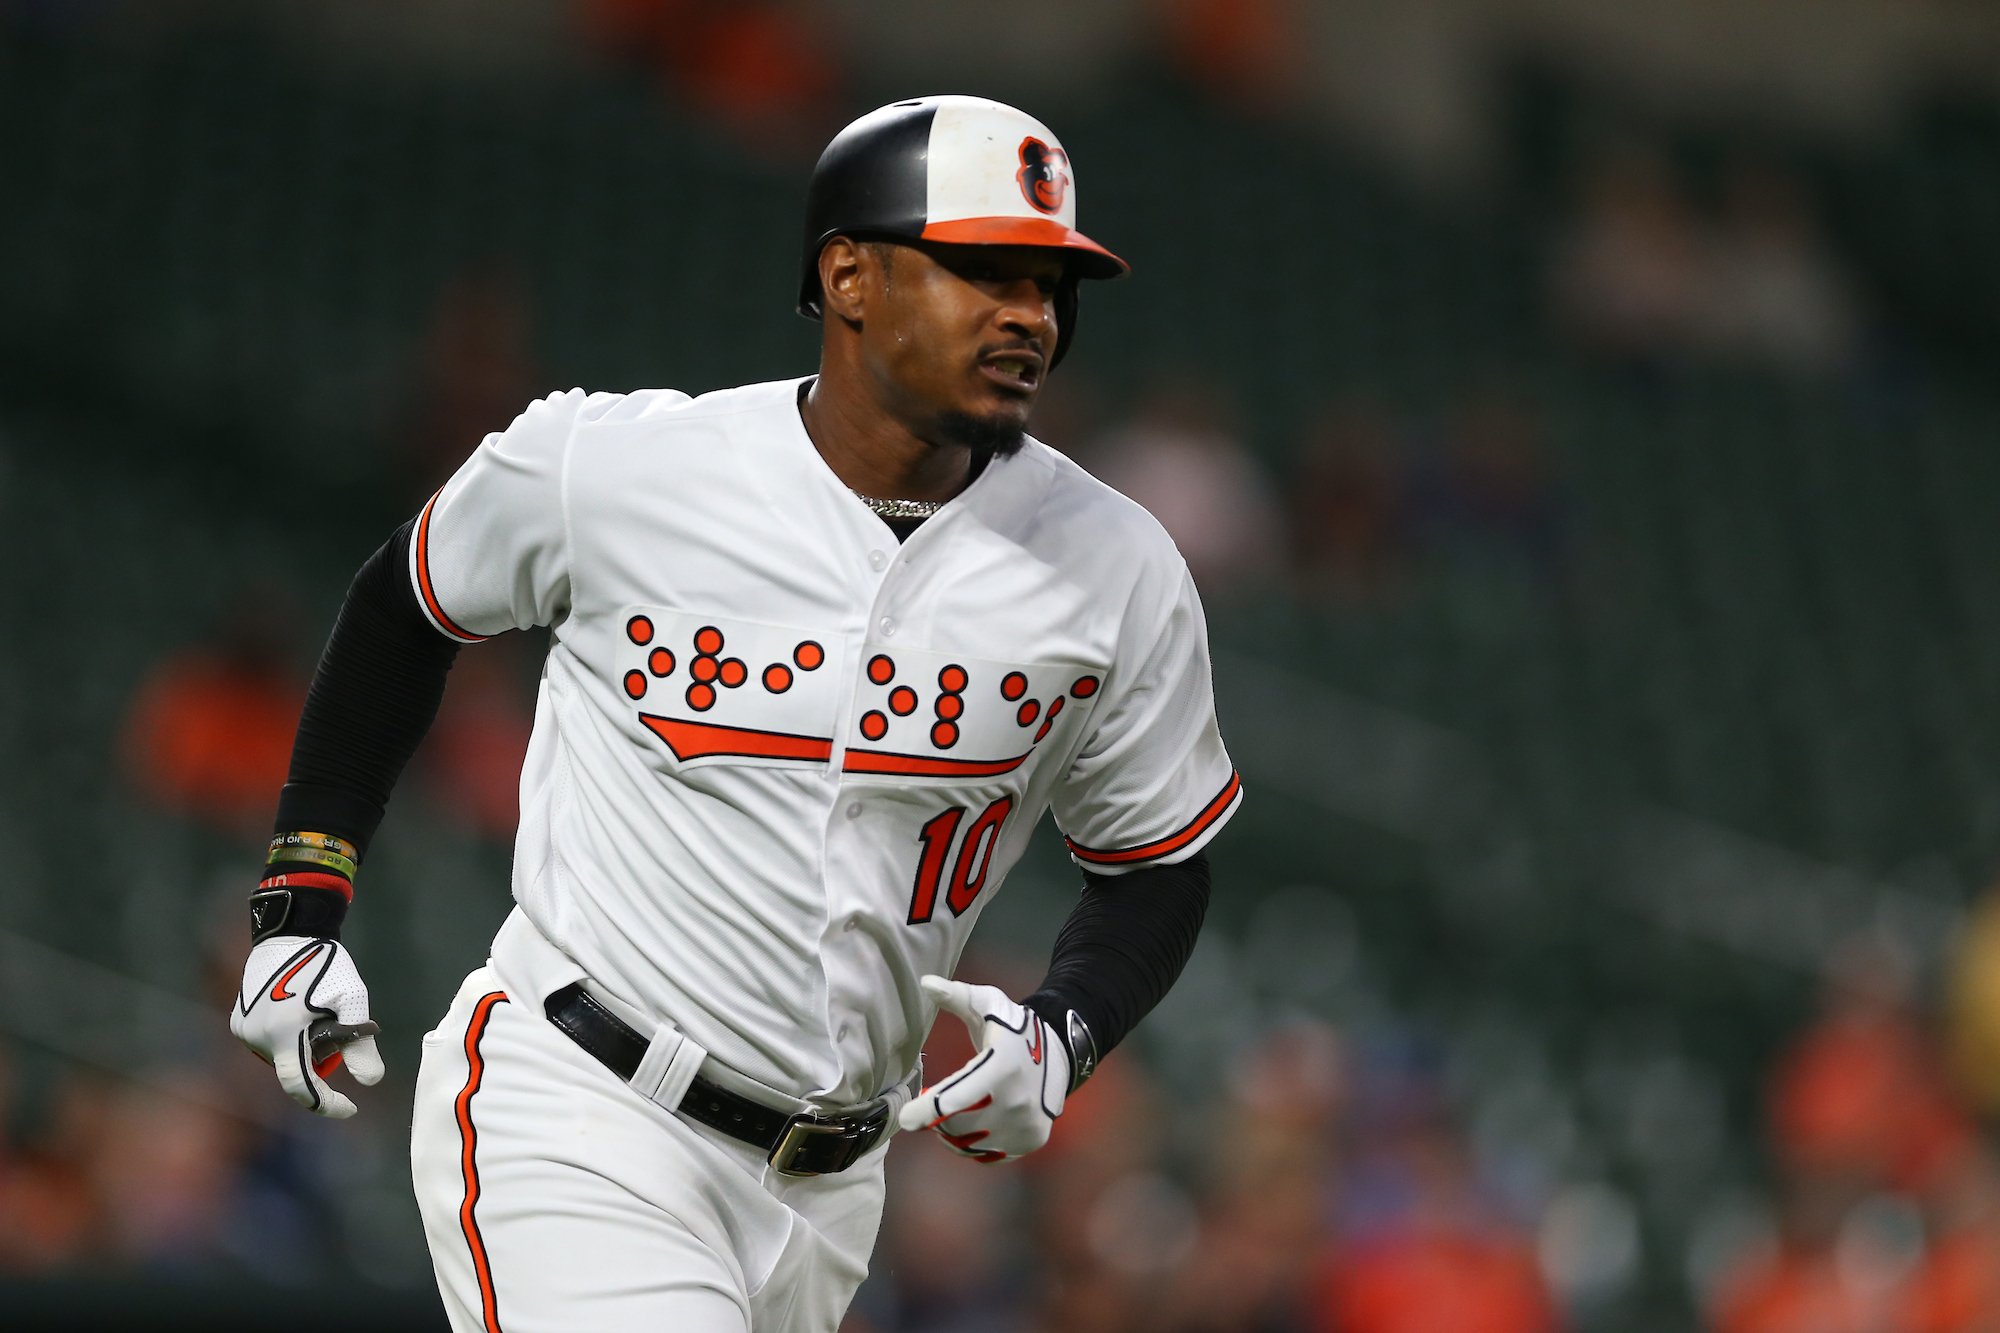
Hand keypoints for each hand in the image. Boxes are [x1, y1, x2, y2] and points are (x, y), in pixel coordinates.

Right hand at [231, 936, 383, 1117]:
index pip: (301, 1087)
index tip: (350, 1107)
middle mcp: (256, 1037)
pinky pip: (269, 1043)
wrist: (290, 932)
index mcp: (283, 1034)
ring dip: (302, 1047)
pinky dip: (288, 1038)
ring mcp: (243, 1030)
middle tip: (335, 1024)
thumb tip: (371, 1081)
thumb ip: (360, 1044)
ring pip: (282, 1056)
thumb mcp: (352, 1000)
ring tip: (315, 1010)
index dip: (326, 1104)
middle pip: (295, 1068)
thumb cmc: (326, 964)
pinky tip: (298, 1008)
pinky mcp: (237, 1022)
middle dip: (320, 1058)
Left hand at [897, 975, 1067, 1161]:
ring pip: (970, 1142)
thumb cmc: (1012, 1027)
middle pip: (958, 1124)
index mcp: (1002, 1065)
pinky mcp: (1030, 1140)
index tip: (906, 1118)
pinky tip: (970, 1125)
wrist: (1060, 1052)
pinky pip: (986, 1154)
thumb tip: (926, 983)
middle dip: (938, 1117)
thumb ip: (956, 995)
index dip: (927, 1111)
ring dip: (951, 1131)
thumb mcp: (987, 1003)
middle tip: (932, 1104)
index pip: (956, 1098)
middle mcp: (1018, 1100)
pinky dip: (971, 1144)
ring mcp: (1026, 1124)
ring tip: (951, 1112)